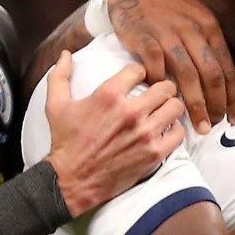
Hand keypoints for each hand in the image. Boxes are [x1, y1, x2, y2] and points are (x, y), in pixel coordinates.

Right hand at [42, 52, 187, 215]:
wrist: (72, 180)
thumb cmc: (64, 142)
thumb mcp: (55, 105)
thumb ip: (60, 76)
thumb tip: (65, 54)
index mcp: (108, 95)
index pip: (139, 69)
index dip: (140, 73)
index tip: (139, 80)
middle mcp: (130, 111)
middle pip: (165, 86)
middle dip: (162, 88)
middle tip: (158, 95)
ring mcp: (145, 133)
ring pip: (176, 107)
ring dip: (171, 108)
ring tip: (164, 112)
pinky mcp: (154, 153)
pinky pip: (179, 133)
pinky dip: (174, 131)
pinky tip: (165, 132)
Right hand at [112, 0, 234, 130]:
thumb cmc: (170, 12)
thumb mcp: (200, 26)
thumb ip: (219, 57)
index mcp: (208, 26)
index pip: (226, 67)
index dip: (232, 95)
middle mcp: (191, 29)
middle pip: (210, 73)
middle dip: (216, 103)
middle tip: (217, 124)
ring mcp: (166, 33)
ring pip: (187, 74)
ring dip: (195, 103)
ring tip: (200, 124)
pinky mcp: (142, 37)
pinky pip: (155, 65)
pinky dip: (161, 84)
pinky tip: (166, 100)